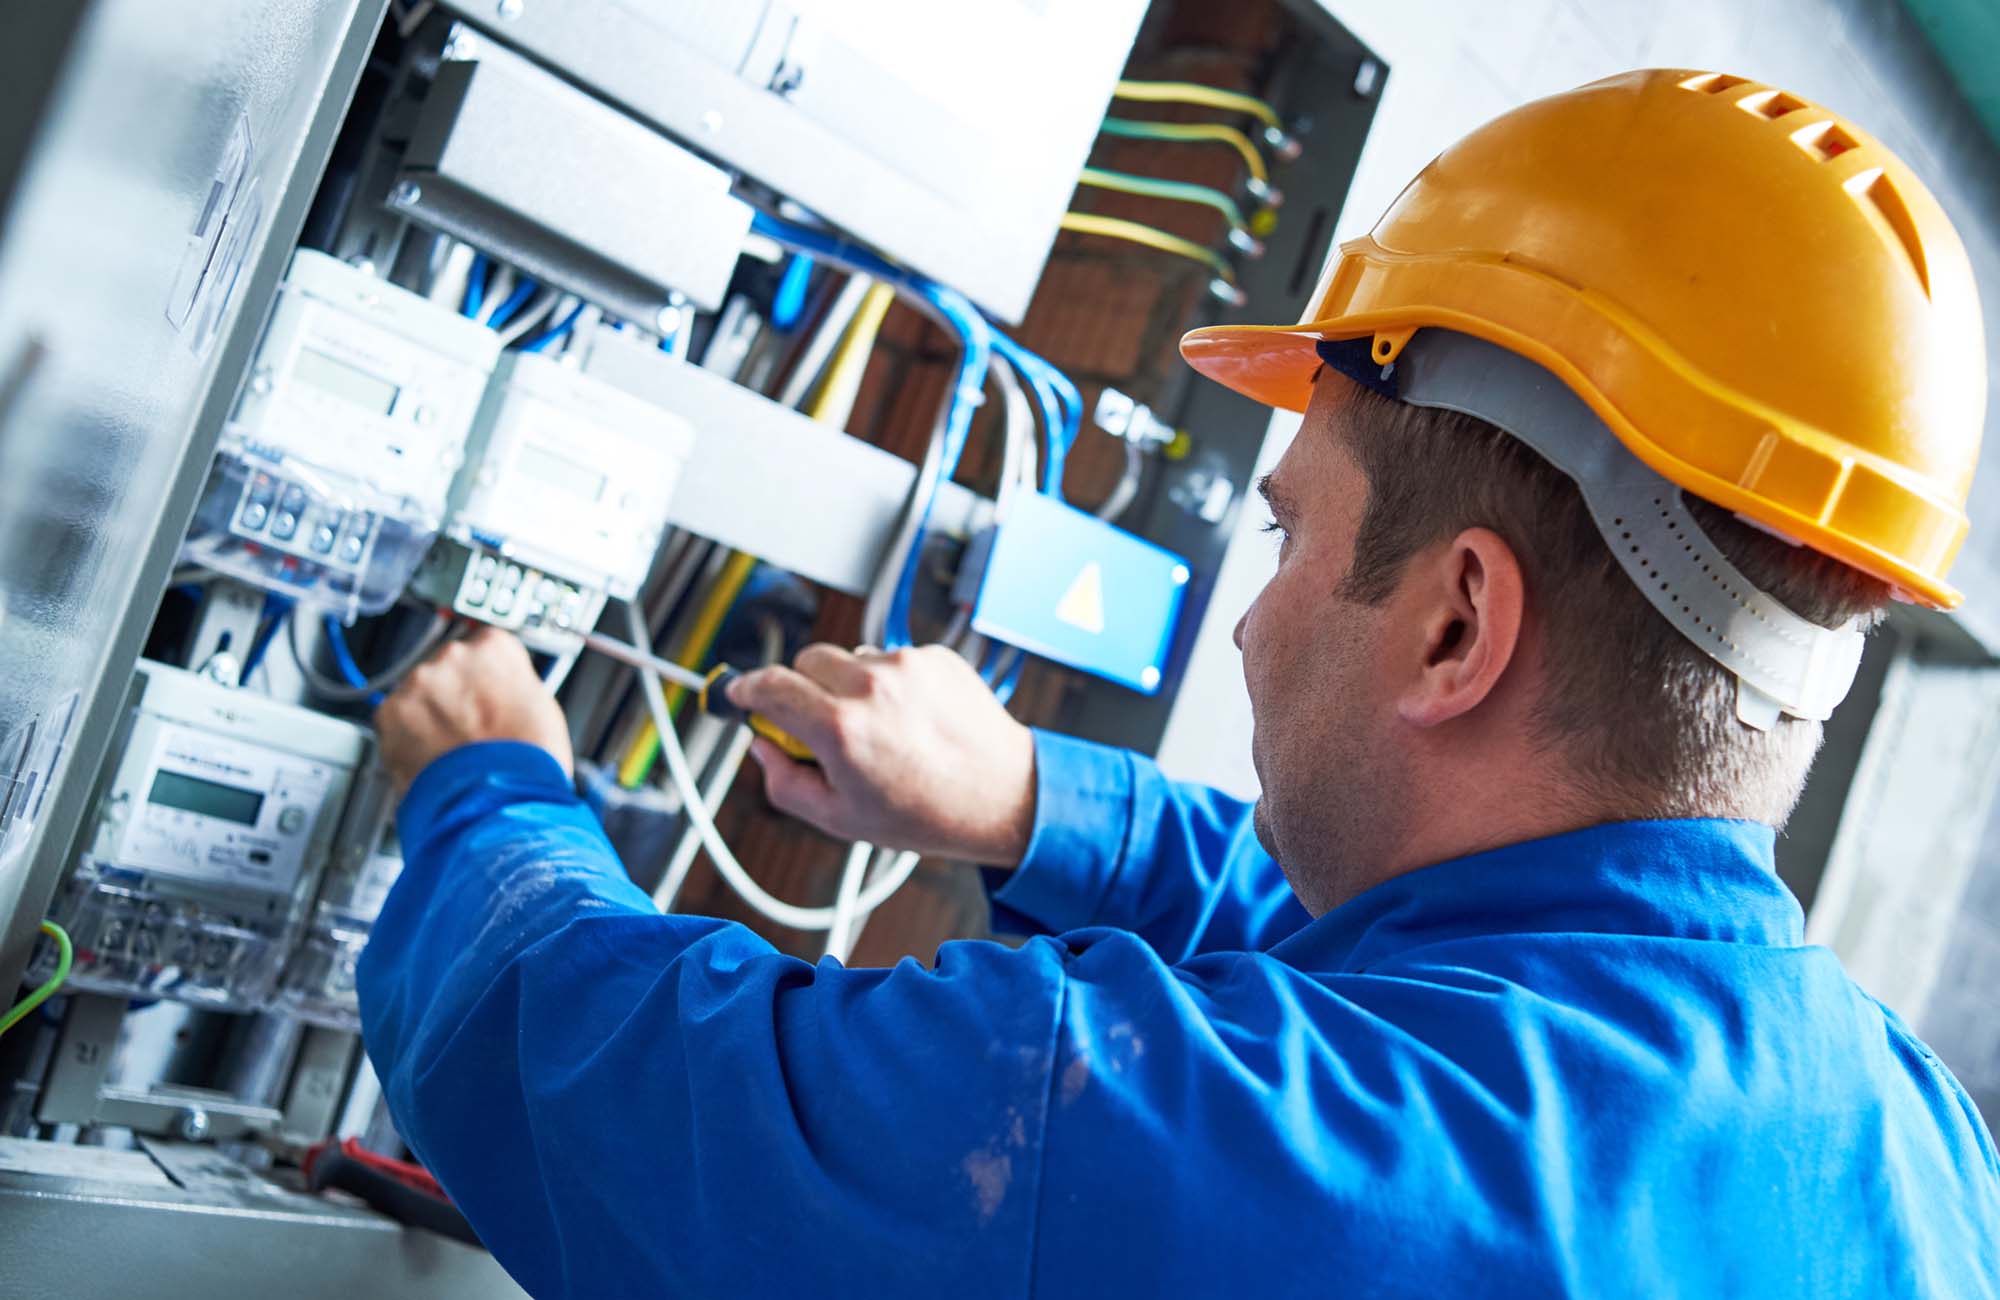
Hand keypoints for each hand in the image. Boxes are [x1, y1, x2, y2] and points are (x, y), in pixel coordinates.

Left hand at [376, 625, 573, 791]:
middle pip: (447, 667)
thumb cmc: (527, 761)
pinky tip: (431, 756)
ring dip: (429, 715)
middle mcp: (453, 655)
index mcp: (495, 647)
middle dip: (454, 694)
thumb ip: (512, 686)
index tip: (484, 692)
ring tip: (450, 748)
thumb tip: (501, 691)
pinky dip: (406, 737)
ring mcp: (419, 682)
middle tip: (469, 726)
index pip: (484, 645)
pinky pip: (395, 720)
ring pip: (419, 693)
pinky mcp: (390, 712)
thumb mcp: (540, 707)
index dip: (485, 676)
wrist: (498, 800)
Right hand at [727, 644, 1036, 866]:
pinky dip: (890, 682)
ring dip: (848, 684)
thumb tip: (761, 746)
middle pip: (805, 662)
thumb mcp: (840, 819)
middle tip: (818, 725)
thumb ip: (785, 782)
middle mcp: (871, 686)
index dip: (746, 689)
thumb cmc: (926, 814)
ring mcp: (906, 665)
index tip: (741, 694)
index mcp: (840, 727)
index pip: (769, 686)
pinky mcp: (935, 655)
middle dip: (801, 688)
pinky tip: (911, 719)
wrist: (1003, 795)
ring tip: (879, 729)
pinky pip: (891, 658)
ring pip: (850, 658)